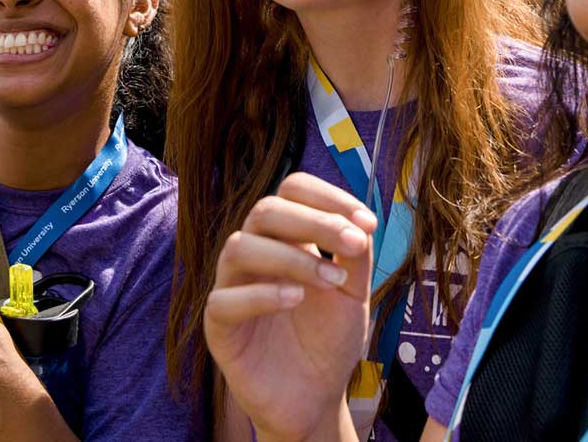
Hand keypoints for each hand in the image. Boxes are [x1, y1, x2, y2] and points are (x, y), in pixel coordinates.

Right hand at [205, 172, 377, 441]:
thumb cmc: (328, 339)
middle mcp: (255, 255)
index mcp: (285, 238)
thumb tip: (361, 221)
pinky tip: (296, 300)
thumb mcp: (353, 292)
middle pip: (266, 210)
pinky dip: (261, 294)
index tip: (367, 223)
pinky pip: (224, 300)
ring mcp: (232, 288)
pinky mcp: (219, 327)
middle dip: (315, 222)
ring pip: (239, 246)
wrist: (316, 397)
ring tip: (331, 280)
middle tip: (354, 246)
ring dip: (292, 257)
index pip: (292, 191)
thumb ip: (356, 255)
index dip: (328, 197)